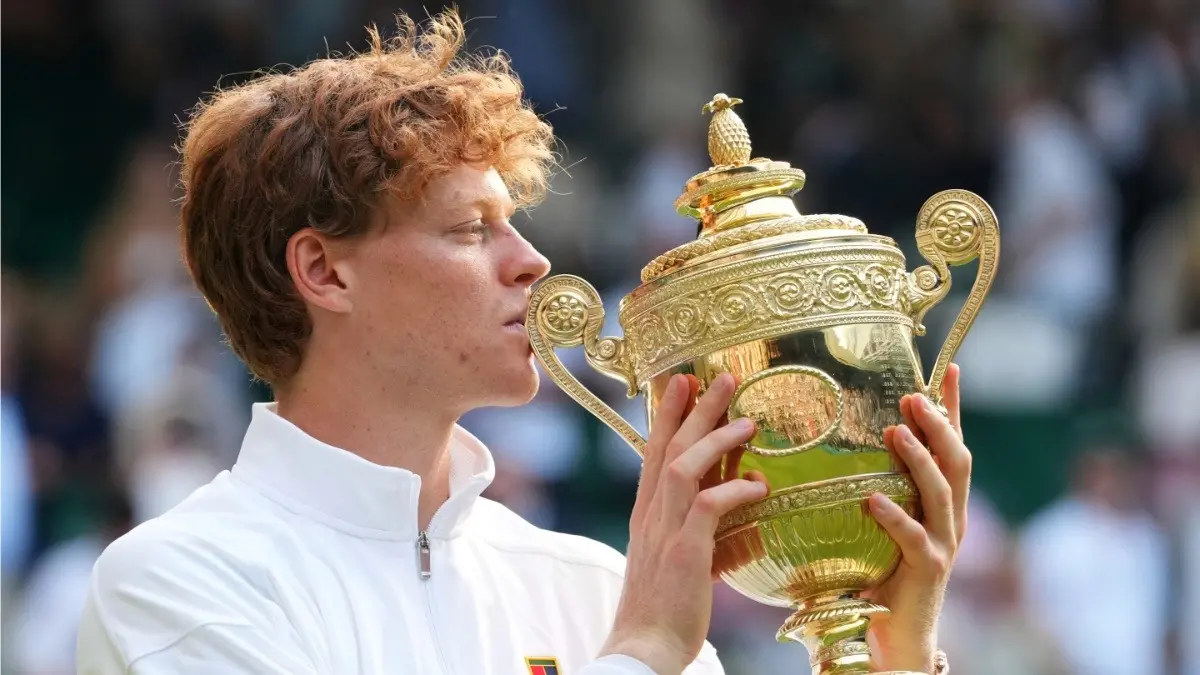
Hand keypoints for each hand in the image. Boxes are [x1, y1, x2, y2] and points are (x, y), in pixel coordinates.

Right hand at [600, 373, 765, 674]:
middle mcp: (651, 514)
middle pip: (670, 447)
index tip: (684, 382)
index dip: (669, 414)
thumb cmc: (669, 608)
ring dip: (716, 439)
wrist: (644, 647)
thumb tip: (753, 505)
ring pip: (685, 466)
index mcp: (648, 513)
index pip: (656, 451)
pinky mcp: (684, 552)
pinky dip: (735, 490)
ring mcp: (664, 531)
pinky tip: (759, 485)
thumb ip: (715, 529)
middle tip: (721, 376)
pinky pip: (708, 506)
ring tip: (748, 421)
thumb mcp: (691, 559)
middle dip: (695, 409)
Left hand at [863, 364, 969, 672]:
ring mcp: (943, 544)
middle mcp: (951, 518)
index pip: (952, 445)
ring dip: (919, 459)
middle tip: (913, 396)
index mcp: (942, 502)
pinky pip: (914, 539)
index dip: (952, 408)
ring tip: (895, 432)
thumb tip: (832, 445)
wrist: (897, 636)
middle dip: (939, 424)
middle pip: (956, 461)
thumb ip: (870, 486)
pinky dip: (895, 516)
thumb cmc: (880, 574)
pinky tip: (873, 498)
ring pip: (941, 493)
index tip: (947, 368)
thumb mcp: (878, 523)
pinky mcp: (927, 571)